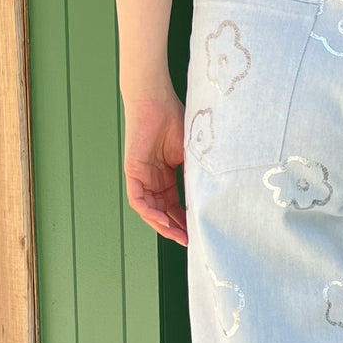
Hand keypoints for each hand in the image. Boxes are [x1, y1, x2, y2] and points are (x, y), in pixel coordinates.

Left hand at [123, 93, 188, 246]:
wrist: (157, 101)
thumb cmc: (176, 121)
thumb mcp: (192, 156)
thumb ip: (196, 176)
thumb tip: (209, 200)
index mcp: (167, 176)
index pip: (176, 206)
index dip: (186, 221)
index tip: (199, 233)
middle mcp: (154, 180)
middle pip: (163, 212)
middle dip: (176, 229)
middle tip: (191, 241)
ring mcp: (142, 177)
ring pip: (150, 210)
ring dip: (163, 225)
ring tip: (179, 235)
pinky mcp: (133, 172)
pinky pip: (138, 200)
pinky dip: (149, 213)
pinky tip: (163, 220)